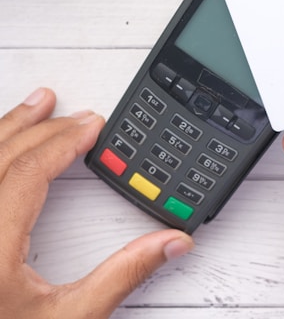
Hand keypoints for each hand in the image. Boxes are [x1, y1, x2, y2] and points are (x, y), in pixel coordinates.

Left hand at [0, 88, 193, 318]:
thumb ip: (122, 276)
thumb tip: (170, 243)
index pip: (28, 172)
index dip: (64, 142)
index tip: (92, 126)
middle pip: (3, 156)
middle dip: (44, 128)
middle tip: (77, 114)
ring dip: (10, 127)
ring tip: (36, 104)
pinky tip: (5, 142)